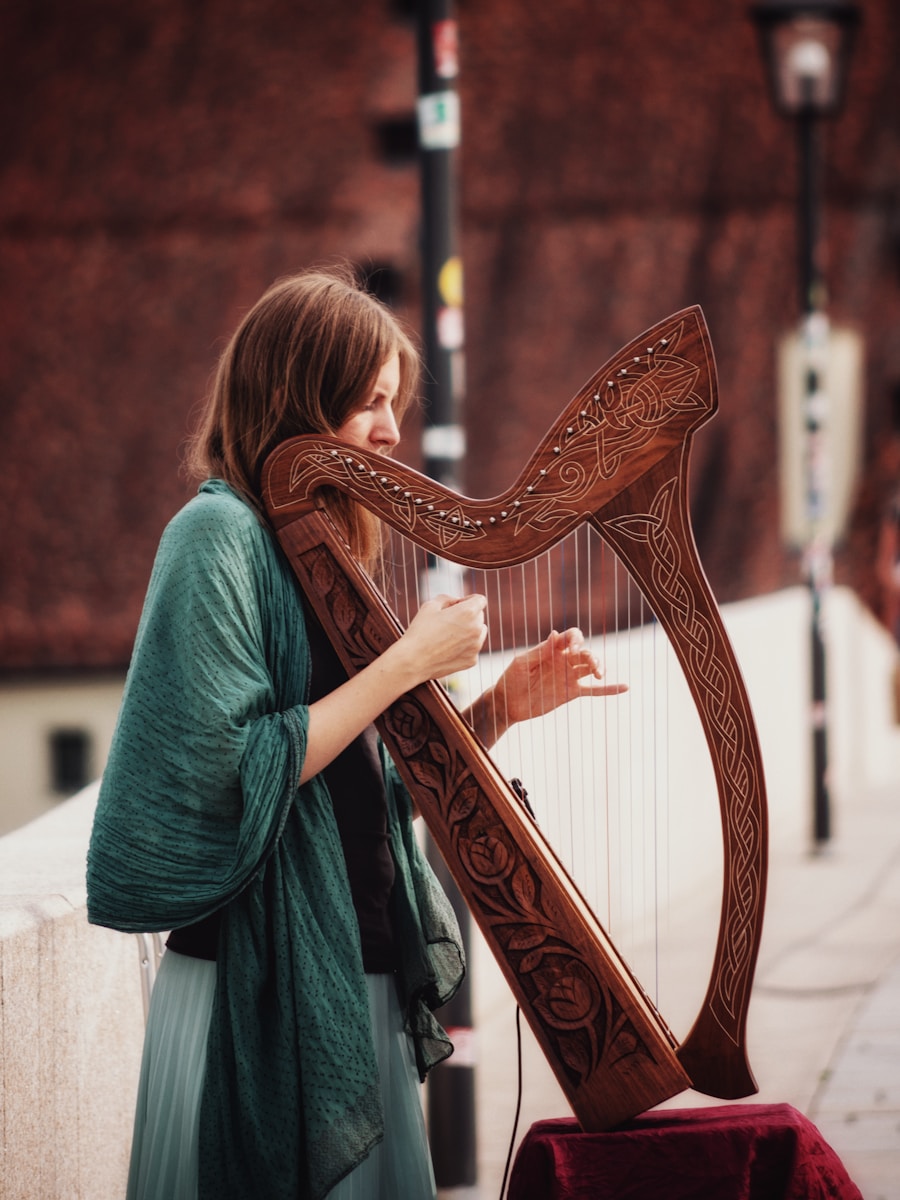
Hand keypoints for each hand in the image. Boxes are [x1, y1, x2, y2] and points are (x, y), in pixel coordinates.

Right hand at [397, 593, 487, 685]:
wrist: (413, 661)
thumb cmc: (419, 631)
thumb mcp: (430, 605)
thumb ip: (447, 598)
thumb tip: (457, 601)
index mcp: (468, 612)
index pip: (480, 600)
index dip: (468, 600)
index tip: (457, 605)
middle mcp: (476, 629)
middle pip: (479, 616)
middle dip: (468, 615)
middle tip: (447, 621)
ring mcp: (475, 646)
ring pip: (479, 632)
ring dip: (469, 630)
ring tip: (448, 635)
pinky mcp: (472, 660)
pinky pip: (472, 648)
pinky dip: (464, 647)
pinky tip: (447, 649)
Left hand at [499, 628, 626, 724]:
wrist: (509, 703)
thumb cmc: (512, 679)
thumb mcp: (523, 663)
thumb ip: (541, 651)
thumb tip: (555, 633)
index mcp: (552, 649)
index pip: (572, 637)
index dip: (576, 640)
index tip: (572, 651)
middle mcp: (564, 660)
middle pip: (585, 652)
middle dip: (590, 656)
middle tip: (590, 666)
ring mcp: (569, 676)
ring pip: (591, 668)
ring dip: (599, 667)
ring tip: (599, 674)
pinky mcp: (572, 692)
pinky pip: (594, 690)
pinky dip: (609, 689)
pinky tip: (625, 687)